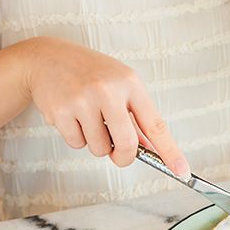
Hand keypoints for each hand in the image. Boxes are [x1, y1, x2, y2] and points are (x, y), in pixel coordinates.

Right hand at [22, 37, 189, 174]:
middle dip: (124, 156)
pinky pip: (76, 144)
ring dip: (96, 143)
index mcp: (130, 83)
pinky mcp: (61, 111)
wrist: (47, 58)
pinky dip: (76, 137)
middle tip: (118, 153)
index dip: (170, 151)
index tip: (182, 171)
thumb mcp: (119, 85)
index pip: (156, 124)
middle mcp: (108, 90)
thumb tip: (150, 149)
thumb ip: (136, 116)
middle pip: (127, 144)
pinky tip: (72, 116)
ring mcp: (83, 100)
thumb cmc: (90, 73)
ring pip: (100, 148)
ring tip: (88, 118)